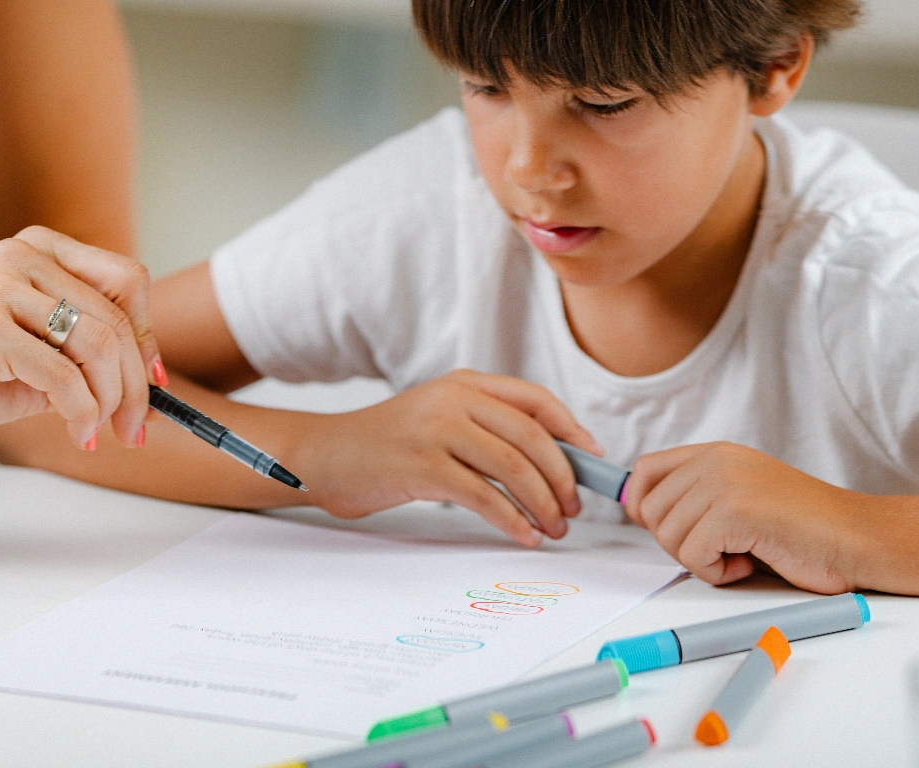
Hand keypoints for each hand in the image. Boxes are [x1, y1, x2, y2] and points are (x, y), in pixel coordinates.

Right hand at [0, 226, 159, 449]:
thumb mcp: (31, 353)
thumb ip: (80, 352)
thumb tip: (145, 383)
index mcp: (37, 249)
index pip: (125, 281)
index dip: (147, 336)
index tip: (153, 384)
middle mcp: (22, 256)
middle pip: (117, 317)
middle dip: (136, 382)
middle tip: (136, 426)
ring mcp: (2, 286)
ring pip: (98, 343)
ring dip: (112, 400)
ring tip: (103, 433)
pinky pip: (63, 376)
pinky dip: (81, 412)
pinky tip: (77, 434)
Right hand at [296, 370, 602, 547]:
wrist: (326, 455)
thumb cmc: (386, 445)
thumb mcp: (438, 419)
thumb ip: (485, 428)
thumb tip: (550, 464)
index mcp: (464, 384)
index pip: (534, 400)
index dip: (571, 430)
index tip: (593, 459)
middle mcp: (454, 400)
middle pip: (532, 437)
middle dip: (562, 478)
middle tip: (572, 508)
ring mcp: (437, 430)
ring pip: (514, 466)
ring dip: (543, 503)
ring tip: (553, 528)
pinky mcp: (423, 466)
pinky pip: (484, 495)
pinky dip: (512, 519)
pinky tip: (523, 534)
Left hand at [619, 442, 871, 591]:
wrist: (858, 539)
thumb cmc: (804, 531)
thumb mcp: (741, 498)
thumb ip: (697, 497)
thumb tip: (640, 510)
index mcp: (716, 454)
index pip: (645, 471)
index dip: (640, 505)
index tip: (662, 530)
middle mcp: (716, 461)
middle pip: (650, 510)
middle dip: (677, 543)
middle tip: (721, 549)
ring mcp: (724, 482)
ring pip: (668, 536)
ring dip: (703, 561)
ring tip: (744, 553)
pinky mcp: (735, 510)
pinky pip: (693, 556)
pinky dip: (719, 574)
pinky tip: (753, 562)